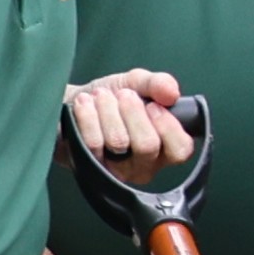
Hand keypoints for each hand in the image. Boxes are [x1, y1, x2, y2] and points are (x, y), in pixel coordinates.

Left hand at [69, 71, 204, 182]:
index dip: (167, 125)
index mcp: (164, 149)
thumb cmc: (110, 97)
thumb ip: (158, 83)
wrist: (73, 103)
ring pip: (118, 142)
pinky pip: (93, 143)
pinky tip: (85, 104)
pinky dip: (89, 116)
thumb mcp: (137, 83)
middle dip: (133, 111)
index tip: (152, 105)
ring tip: (101, 96)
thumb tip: (172, 94)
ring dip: (108, 110)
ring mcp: (116, 170)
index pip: (180, 150)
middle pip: (147, 145)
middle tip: (123, 94)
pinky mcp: (89, 168)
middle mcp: (143, 166)